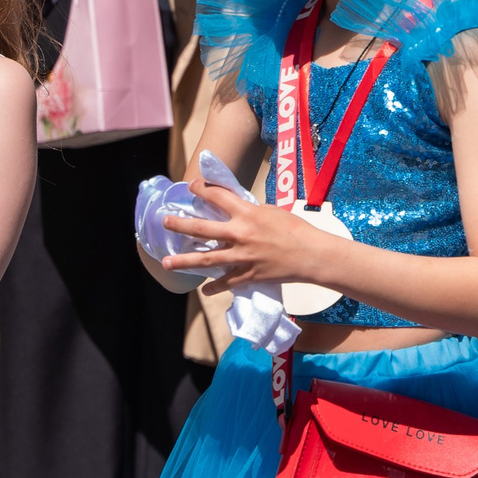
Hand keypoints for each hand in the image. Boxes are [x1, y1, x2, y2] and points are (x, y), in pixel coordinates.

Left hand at [158, 178, 340, 285]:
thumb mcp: (271, 212)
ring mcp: (242, 256)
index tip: (190, 187)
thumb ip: (249, 212)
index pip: (218, 197)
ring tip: (166, 262)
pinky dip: (214, 287)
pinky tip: (204, 290)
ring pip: (206, 259)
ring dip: (184, 261)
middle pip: (202, 229)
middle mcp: (240, 234)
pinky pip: (226, 282)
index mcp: (247, 213)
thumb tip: (235, 210)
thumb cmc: (296, 229)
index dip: (201, 190)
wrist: (312, 255)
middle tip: (164, 222)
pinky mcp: (248, 274)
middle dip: (180, 225)